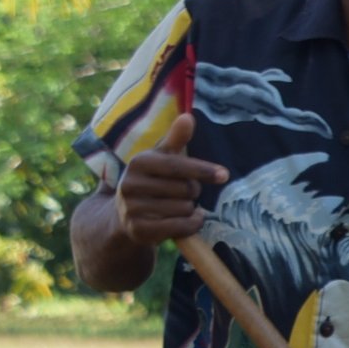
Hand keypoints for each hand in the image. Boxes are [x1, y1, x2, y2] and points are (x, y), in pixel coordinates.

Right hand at [111, 113, 228, 248]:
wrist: (124, 215)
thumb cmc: (152, 180)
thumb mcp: (161, 158)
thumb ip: (176, 139)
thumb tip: (188, 116)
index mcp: (138, 162)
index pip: (177, 165)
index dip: (202, 170)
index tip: (224, 175)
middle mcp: (131, 184)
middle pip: (186, 189)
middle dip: (193, 191)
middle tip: (185, 192)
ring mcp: (133, 209)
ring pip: (185, 208)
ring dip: (191, 208)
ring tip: (178, 205)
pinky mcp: (139, 230)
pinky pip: (180, 227)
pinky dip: (192, 223)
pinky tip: (188, 219)